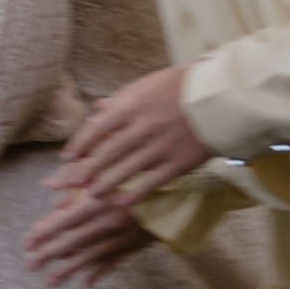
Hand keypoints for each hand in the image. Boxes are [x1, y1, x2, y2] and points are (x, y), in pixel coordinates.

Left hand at [27, 173, 152, 288]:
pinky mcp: (133, 247)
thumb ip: (75, 178)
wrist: (176, 196)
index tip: (26, 243)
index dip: (45, 232)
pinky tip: (86, 283)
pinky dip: (99, 272)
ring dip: (68, 270)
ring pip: (90, 257)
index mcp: (100, 203)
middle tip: (29, 265)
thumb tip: (48, 186)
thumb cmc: (135, 178)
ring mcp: (121, 239)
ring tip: (50, 281)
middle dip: (50, 255)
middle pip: (74, 242)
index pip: (66, 220)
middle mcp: (109, 224)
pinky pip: (113, 263)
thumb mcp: (105, 172)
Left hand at [57, 65, 208, 205]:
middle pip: (106, 154)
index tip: (68, 158)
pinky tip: (121, 203)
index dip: (80, 145)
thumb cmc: (182, 87)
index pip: (96, 129)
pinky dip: (134, 194)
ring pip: (125, 171)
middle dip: (85, 171)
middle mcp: (142, 128)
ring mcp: (160, 147)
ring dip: (105, 185)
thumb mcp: (148, 85)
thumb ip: (122, 99)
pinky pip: (151, 183)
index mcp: (131, 106)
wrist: (222, 97)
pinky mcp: (177, 163)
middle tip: (69, 185)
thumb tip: (98, 108)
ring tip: (90, 196)